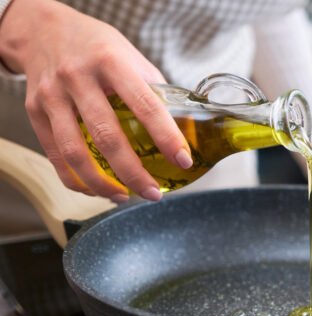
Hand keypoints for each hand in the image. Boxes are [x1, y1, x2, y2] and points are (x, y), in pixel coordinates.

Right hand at [0, 0, 192, 201]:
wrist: (41, 29)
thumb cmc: (95, 46)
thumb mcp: (129, 55)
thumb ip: (153, 89)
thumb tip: (183, 126)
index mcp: (111, 62)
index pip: (145, 105)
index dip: (166, 137)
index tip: (183, 160)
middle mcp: (78, 77)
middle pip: (107, 136)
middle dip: (134, 173)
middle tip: (153, 193)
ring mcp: (52, 96)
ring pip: (75, 153)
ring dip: (103, 184)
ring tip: (125, 196)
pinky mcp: (34, 111)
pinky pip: (55, 156)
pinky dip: (76, 180)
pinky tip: (97, 189)